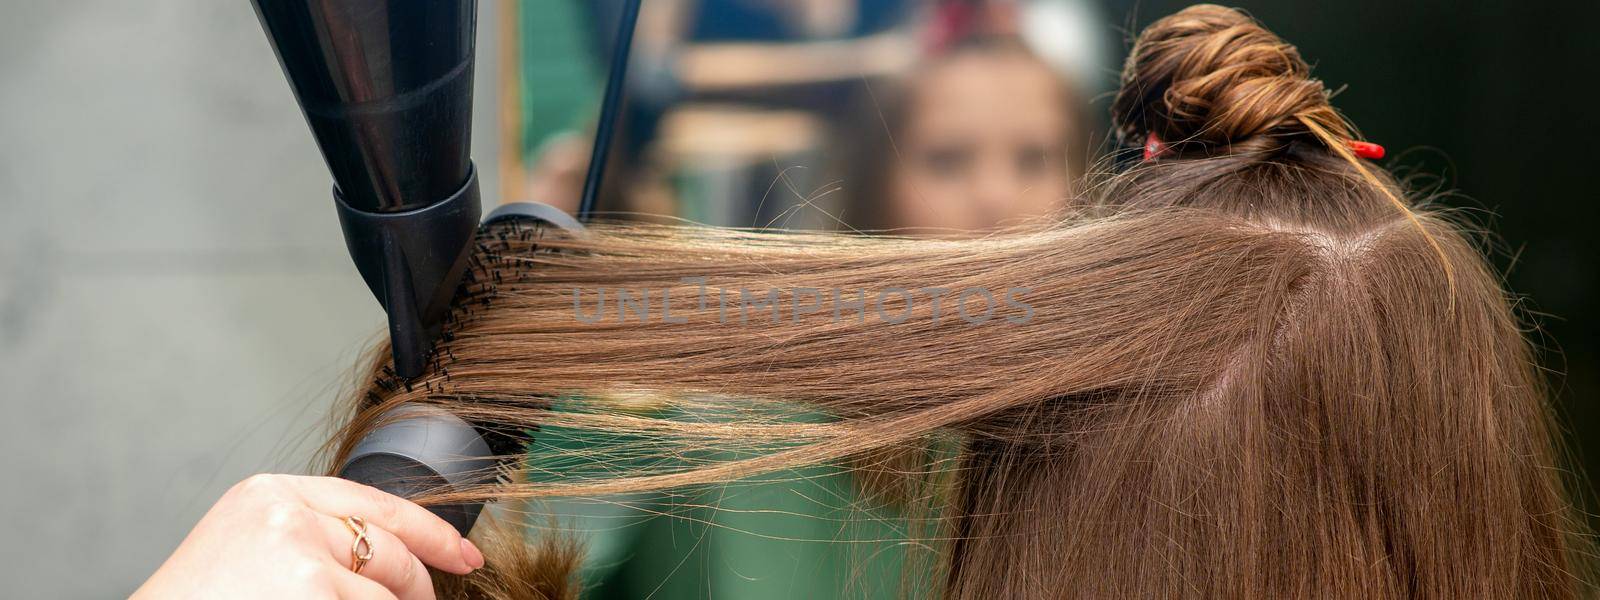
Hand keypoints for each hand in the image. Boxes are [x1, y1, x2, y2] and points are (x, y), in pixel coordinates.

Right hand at [133, 474, 483, 598]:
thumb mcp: (251, 549)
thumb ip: (313, 538)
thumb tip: (396, 560)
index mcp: (271, 495)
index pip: (376, 503)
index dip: (431, 533)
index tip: (466, 556)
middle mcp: (288, 515)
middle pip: (391, 552)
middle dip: (415, 590)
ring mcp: (301, 557)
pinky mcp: (311, 593)